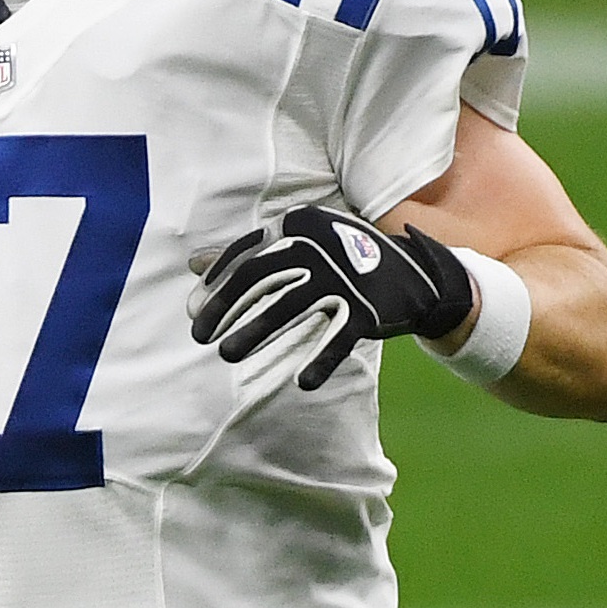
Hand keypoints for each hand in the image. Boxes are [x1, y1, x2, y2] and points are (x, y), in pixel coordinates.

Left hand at [187, 205, 474, 389]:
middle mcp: (318, 245)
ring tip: (227, 354)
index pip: (246, 254)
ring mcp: (344, 277)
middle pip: (260, 278)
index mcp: (297, 224)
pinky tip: (301, 383)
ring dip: (256, 332)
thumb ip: (247, 254)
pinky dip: (321, 361)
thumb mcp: (295, 244)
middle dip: (225, 308)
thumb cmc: (340, 258)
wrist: (414, 272)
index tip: (192, 310)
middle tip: (199, 335)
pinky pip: (339, 339)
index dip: (216, 284)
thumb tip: (192, 262)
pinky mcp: (368, 309)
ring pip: (290, 307)